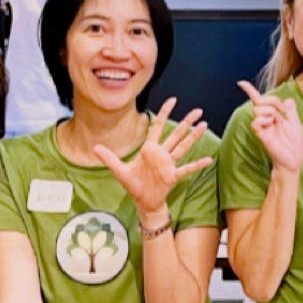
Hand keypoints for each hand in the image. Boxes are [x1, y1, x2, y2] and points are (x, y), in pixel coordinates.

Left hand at [91, 98, 212, 214]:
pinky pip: (186, 169)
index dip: (164, 113)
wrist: (143, 202)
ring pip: (183, 147)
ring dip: (193, 137)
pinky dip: (197, 165)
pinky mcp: (172, 176)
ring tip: (204, 125)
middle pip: (176, 134)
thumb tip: (94, 148)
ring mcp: (169, 164)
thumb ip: (109, 158)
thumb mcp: (119, 170)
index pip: (158, 127)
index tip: (173, 100)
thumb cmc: (134, 185)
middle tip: (198, 110)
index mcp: (149, 149)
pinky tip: (208, 160)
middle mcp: (161, 154)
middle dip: (186, 122)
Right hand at [238, 81, 302, 172]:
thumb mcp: (296, 124)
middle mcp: (266, 120)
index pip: (260, 101)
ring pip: (258, 109)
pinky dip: (264, 120)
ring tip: (276, 123)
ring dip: (270, 112)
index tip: (241, 83)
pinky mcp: (260, 134)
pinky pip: (255, 121)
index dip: (250, 91)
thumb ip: (291, 111)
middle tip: (282, 114)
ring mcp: (262, 126)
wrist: (293, 160)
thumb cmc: (295, 146)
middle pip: (261, 100)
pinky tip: (271, 125)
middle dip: (272, 101)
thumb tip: (289, 99)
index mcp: (274, 116)